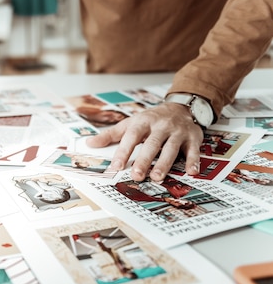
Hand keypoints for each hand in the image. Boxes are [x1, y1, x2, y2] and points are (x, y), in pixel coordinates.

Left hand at [85, 102, 202, 181]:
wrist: (180, 106)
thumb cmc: (151, 119)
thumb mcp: (130, 123)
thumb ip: (111, 135)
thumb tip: (90, 143)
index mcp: (143, 122)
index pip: (132, 136)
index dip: (124, 151)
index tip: (116, 166)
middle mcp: (161, 126)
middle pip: (152, 143)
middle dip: (144, 159)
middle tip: (136, 175)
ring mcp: (178, 131)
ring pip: (171, 148)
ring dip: (164, 163)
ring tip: (156, 177)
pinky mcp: (193, 137)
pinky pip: (194, 150)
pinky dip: (194, 161)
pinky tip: (191, 172)